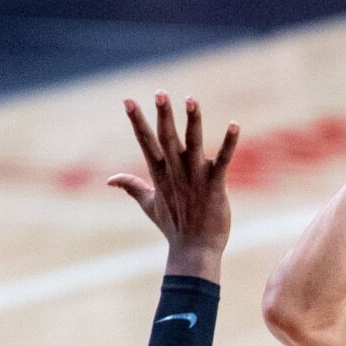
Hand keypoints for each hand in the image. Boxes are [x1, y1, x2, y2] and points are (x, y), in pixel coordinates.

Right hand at [110, 93, 238, 278]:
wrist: (195, 252)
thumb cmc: (174, 229)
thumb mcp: (149, 205)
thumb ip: (132, 187)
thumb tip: (110, 180)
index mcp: (160, 175)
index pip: (146, 143)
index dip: (137, 121)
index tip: (128, 100)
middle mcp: (176, 173)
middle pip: (167, 139)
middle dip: (163, 116)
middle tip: (160, 93)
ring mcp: (195, 179)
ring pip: (193, 145)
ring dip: (193, 122)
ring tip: (191, 99)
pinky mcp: (215, 186)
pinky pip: (223, 161)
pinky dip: (229, 144)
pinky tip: (235, 125)